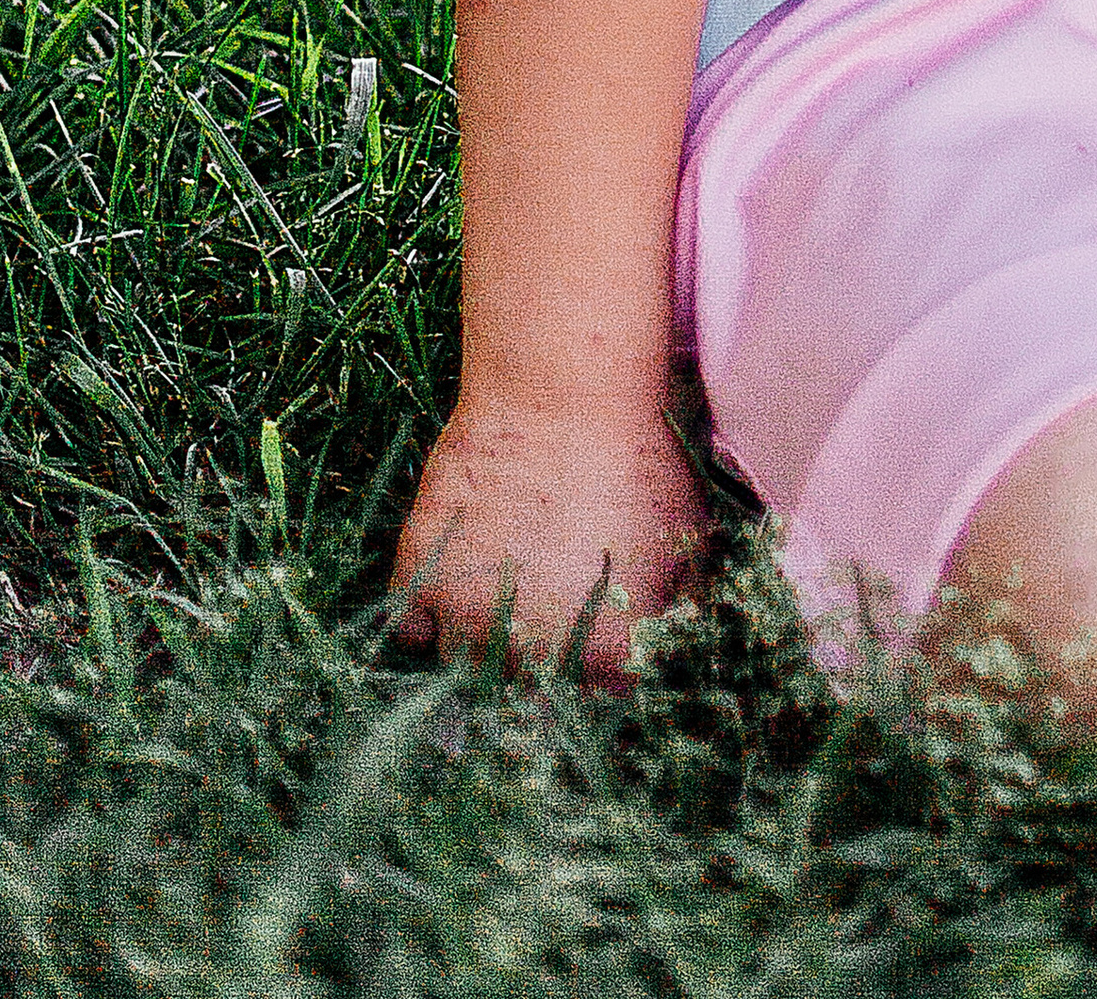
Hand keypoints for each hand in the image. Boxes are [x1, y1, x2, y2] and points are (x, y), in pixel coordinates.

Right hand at [391, 395, 710, 681]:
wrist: (561, 393)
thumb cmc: (638, 453)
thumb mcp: (688, 531)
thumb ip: (685, 600)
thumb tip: (684, 633)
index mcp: (606, 653)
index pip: (605, 703)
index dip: (605, 676)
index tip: (601, 649)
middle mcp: (534, 653)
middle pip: (530, 700)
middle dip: (542, 677)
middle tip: (548, 632)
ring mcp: (470, 618)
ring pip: (467, 672)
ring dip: (483, 655)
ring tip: (501, 617)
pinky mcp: (422, 578)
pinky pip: (409, 631)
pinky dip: (425, 623)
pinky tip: (451, 597)